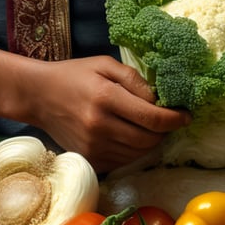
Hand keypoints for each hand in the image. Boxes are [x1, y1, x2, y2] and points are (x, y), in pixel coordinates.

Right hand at [29, 56, 190, 173]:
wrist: (38, 95)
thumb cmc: (74, 75)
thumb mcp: (104, 64)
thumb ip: (133, 79)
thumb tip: (158, 99)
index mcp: (106, 98)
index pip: (152, 118)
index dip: (175, 119)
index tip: (186, 115)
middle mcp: (100, 126)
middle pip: (149, 140)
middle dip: (165, 132)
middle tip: (169, 120)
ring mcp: (93, 146)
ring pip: (138, 154)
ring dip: (151, 142)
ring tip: (150, 127)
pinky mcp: (89, 159)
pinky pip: (123, 161)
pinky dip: (133, 151)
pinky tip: (131, 136)